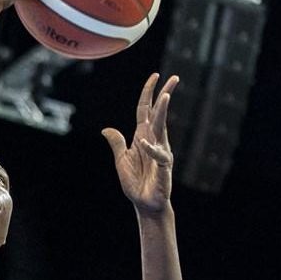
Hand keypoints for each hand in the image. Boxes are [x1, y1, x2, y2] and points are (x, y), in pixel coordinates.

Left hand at [102, 73, 178, 213]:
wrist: (144, 203)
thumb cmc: (135, 183)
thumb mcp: (121, 160)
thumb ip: (116, 143)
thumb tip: (106, 129)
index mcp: (142, 135)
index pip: (145, 109)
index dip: (148, 93)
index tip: (155, 76)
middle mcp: (154, 139)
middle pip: (158, 112)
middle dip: (165, 94)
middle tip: (174, 78)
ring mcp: (160, 151)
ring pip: (162, 126)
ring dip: (163, 112)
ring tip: (166, 96)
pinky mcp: (164, 165)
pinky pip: (158, 153)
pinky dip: (150, 148)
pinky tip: (143, 143)